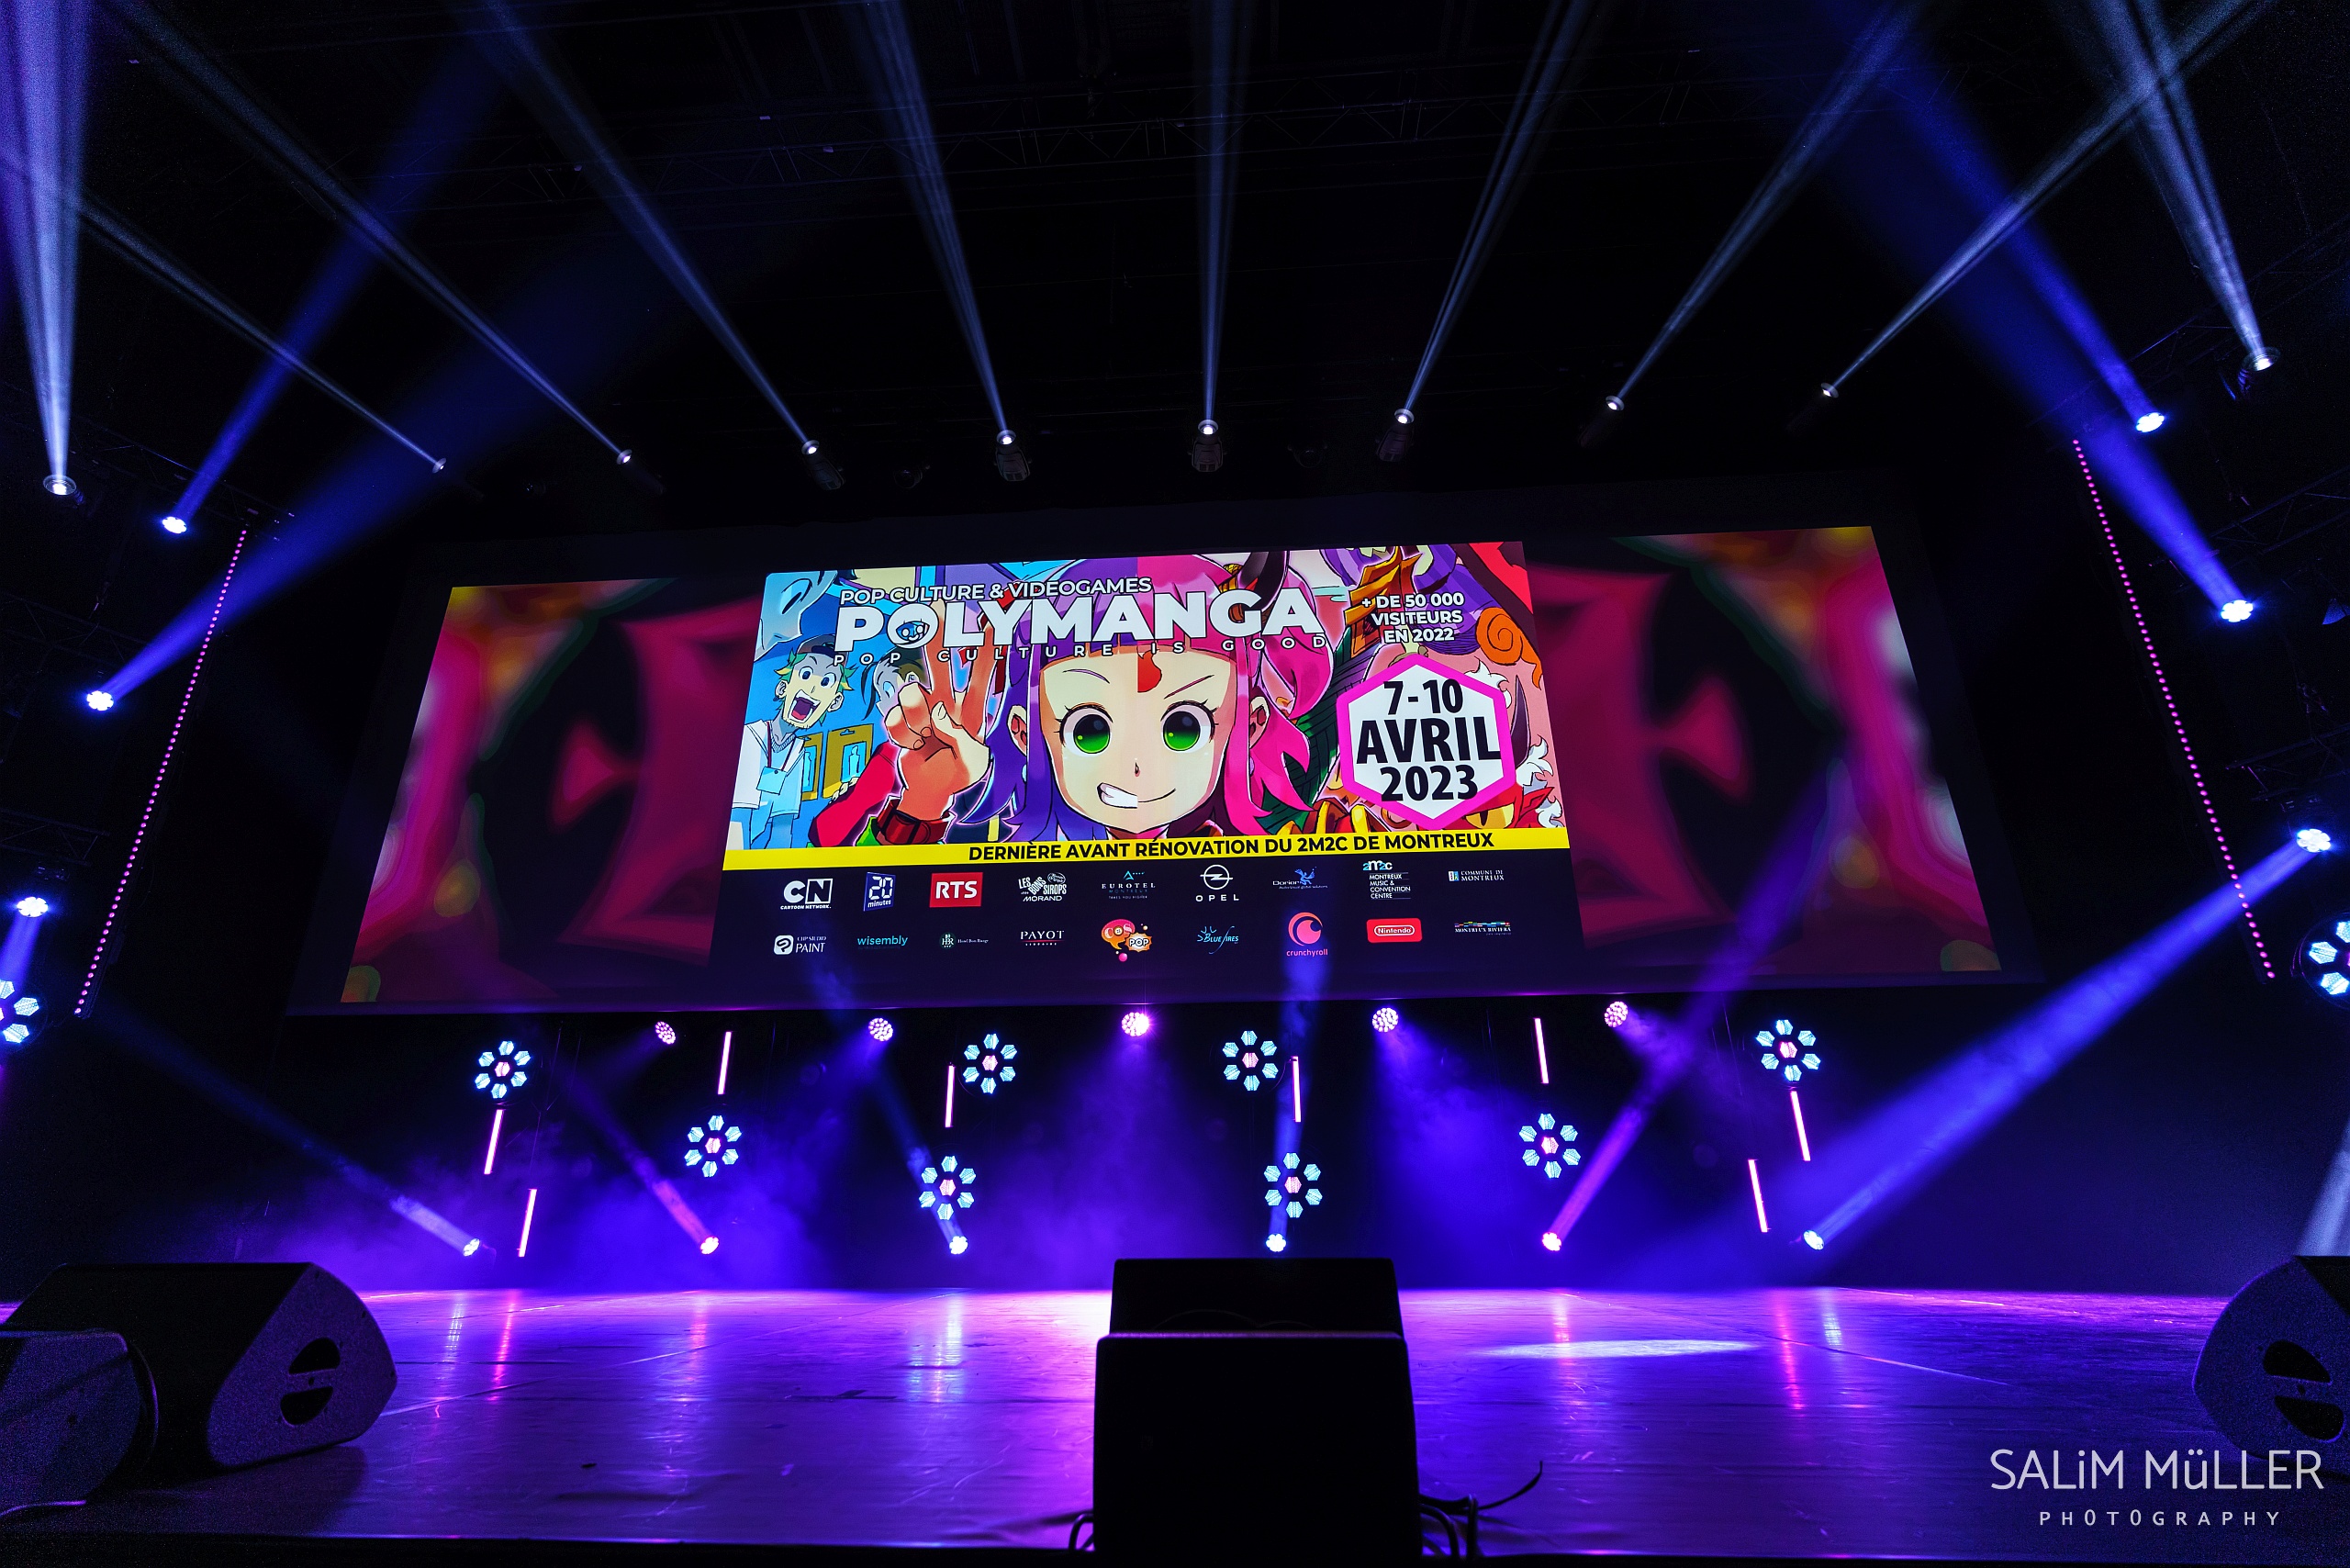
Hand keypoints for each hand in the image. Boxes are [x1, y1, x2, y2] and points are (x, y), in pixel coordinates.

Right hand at [883, 617, 998, 820]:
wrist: (929, 790)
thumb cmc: (957, 774)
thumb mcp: (972, 762)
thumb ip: (959, 736)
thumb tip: (937, 712)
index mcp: (970, 709)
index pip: (980, 673)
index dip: (986, 647)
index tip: (992, 621)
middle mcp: (946, 702)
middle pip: (940, 662)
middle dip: (938, 636)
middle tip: (937, 609)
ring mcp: (922, 710)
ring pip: (912, 694)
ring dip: (914, 720)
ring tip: (925, 740)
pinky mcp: (901, 720)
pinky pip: (895, 720)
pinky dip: (903, 737)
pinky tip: (913, 745)